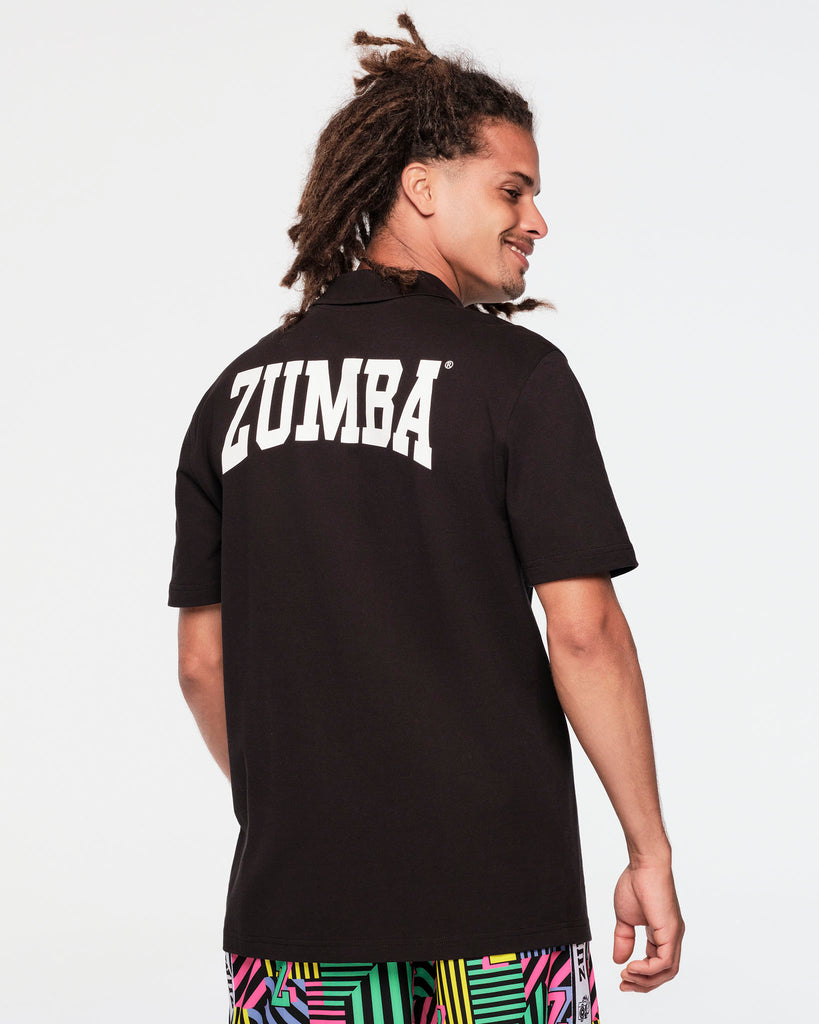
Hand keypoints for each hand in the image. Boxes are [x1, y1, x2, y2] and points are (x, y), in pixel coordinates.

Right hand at [613, 858, 683, 991]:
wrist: (644, 865)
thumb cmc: (636, 883)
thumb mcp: (625, 918)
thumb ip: (624, 939)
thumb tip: (619, 959)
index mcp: (662, 933)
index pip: (656, 964)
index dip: (640, 976)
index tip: (623, 978)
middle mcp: (672, 937)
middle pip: (664, 973)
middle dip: (643, 984)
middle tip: (624, 985)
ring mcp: (674, 935)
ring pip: (667, 971)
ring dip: (645, 979)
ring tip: (627, 976)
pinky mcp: (672, 932)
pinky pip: (664, 962)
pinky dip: (648, 969)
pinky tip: (633, 966)